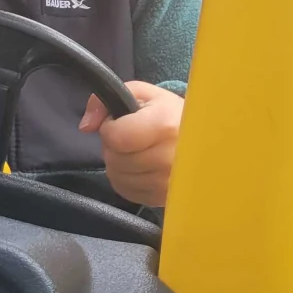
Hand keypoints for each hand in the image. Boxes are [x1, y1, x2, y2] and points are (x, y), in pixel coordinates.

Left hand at [80, 81, 182, 207]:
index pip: (116, 138)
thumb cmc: (170, 113)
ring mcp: (169, 184)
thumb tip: (86, 126)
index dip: (111, 129)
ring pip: (118, 178)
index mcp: (165, 126)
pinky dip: (127, 180)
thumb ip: (105, 101)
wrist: (206, 140)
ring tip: (138, 151)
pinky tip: (141, 167)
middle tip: (132, 138)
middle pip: (116, 160)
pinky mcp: (166, 199)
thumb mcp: (142, 93)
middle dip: (114, 147)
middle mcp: (170, 159)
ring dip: (119, 164)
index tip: (122, 122)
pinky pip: (128, 193)